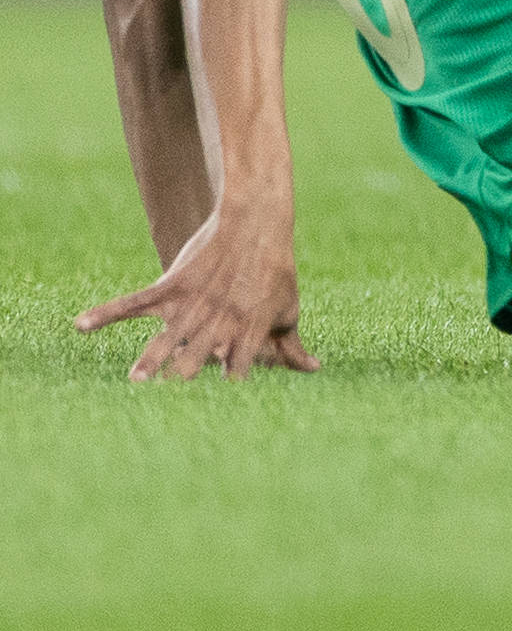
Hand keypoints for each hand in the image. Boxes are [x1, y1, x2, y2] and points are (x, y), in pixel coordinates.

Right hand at [79, 209, 311, 381]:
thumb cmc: (275, 272)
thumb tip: (312, 370)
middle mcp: (221, 316)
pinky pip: (135, 301)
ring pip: (170, 333)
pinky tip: (80, 326)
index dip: (234, 380)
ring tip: (136, 381)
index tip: (223, 407)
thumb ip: (292, 345)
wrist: (256, 223)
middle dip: (187, 372)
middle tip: (171, 396)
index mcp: (250, 325)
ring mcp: (195, 300)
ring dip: (152, 357)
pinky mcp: (173, 285)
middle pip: (202, 350)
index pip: (242, 361)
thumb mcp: (288, 309)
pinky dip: (106, 313)